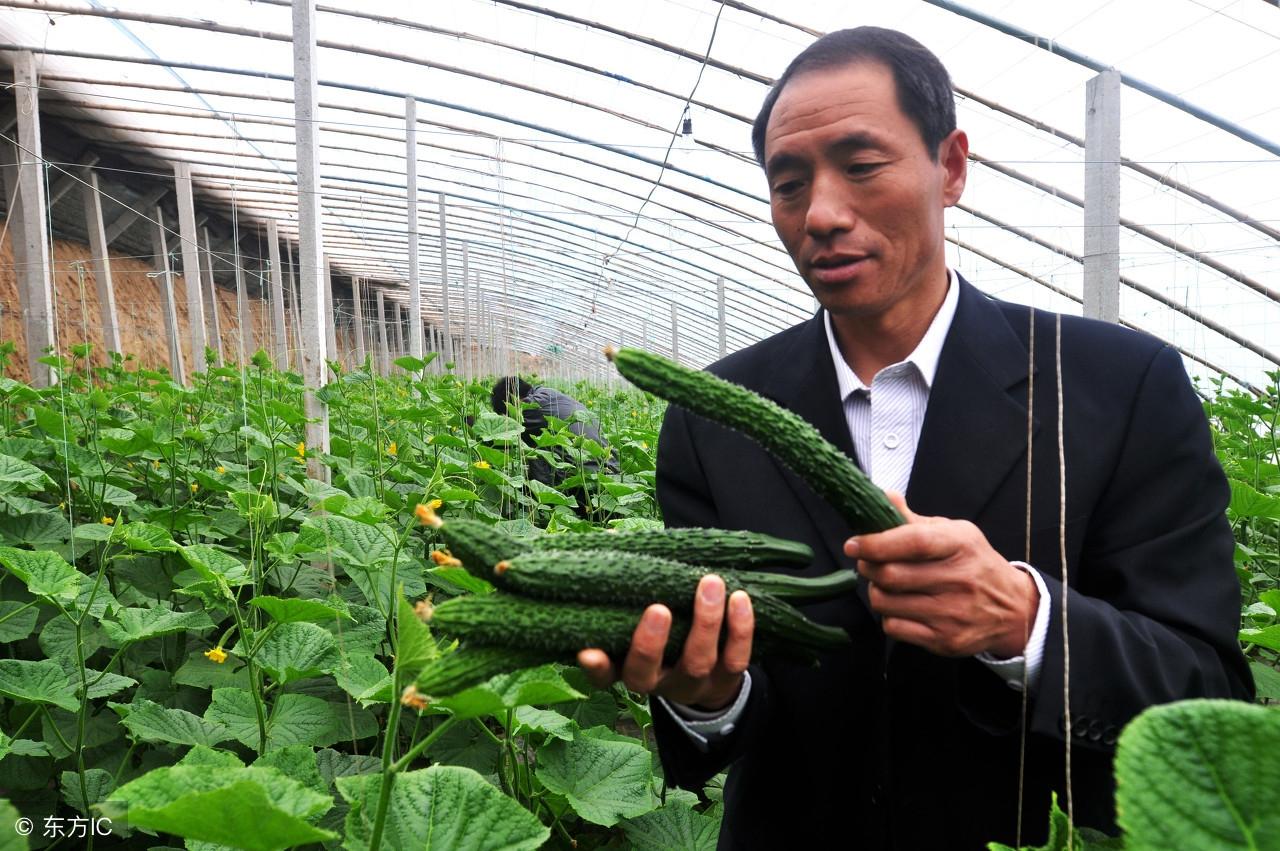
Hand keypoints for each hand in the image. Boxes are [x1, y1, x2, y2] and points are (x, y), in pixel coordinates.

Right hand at [577, 574, 753, 710]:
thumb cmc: (666, 630)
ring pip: (696, 662)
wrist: (708, 676)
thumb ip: (628, 578)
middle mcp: (655, 681)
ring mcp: (691, 684)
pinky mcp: (725, 681)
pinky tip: (739, 598)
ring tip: (711, 582)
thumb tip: (615, 535)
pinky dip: (740, 630)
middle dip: (650, 642)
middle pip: (646, 672)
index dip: (596, 667)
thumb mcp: (642, 610)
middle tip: (659, 608)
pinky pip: (735, 660)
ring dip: (705, 622)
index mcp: (626, 667)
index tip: (587, 652)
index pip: (603, 675)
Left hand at [845, 492, 1038, 657]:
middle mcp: (959, 580)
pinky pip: (893, 628)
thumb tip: (884, 497)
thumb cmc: (974, 564)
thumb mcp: (954, 534)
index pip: (913, 542)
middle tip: (868, 562)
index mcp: (961, 546)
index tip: (854, 544)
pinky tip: (901, 607)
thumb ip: (914, 520)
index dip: (877, 543)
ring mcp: (952, 614)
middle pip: (891, 575)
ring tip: (886, 585)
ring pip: (886, 602)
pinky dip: (888, 616)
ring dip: (876, 591)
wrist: (1013, 609)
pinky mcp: (945, 640)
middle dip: (868, 567)